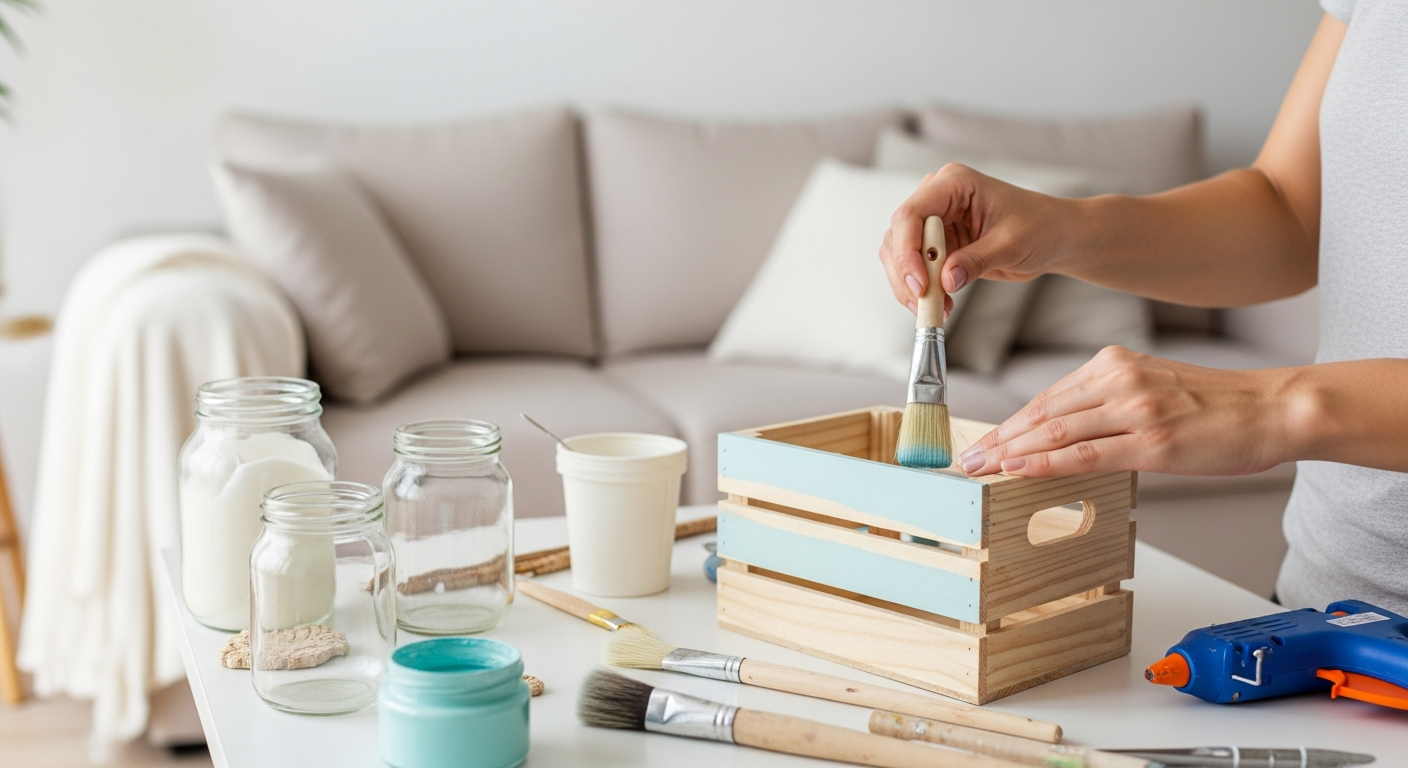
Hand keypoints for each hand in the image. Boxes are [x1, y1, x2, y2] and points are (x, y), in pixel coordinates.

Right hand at [879, 163, 1072, 311]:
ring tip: (937, 309)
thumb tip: (946, 281)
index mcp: (953, 184)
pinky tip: (940, 305)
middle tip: (924, 304)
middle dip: (906, 274)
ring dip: (910, 286)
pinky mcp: (937, 245)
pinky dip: (920, 290)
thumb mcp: (1011, 244)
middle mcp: (936, 198)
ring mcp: (934, 222)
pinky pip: (914, 269)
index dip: (907, 251)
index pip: (911, 214)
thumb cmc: (1040, 227)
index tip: (920, 284)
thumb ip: (977, 261)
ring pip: (899, 256)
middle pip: (898, 237)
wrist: (1054, 237)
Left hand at [959, 346, 1297, 477]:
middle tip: (966, 458)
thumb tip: (1064, 435)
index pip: (1047, 398)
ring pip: (1055, 431)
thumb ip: (1108, 404)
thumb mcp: (1153, 390)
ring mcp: (1134, 408)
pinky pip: (1085, 452)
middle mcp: (1118, 379)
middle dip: (999, 438)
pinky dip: (1045, 462)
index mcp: (1114, 364)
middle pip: (1042, 413)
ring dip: (1010, 451)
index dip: (1009, 423)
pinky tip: (1017, 469)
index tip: (983, 442)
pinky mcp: (1152, 439)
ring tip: (979, 468)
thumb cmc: (1218, 407)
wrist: (1274, 408)